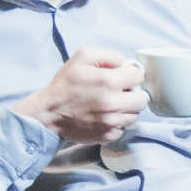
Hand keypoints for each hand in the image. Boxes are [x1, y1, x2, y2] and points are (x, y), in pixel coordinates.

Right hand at [12, 48, 147, 145]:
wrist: (48, 113)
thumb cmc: (65, 84)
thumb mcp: (82, 57)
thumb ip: (109, 55)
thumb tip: (126, 64)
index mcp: (109, 82)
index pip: (139, 76)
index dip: (131, 74)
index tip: (123, 77)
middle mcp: (113, 103)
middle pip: (142, 99)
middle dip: (133, 93)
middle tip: (119, 92)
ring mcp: (111, 122)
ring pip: (135, 115)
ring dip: (126, 109)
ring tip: (111, 104)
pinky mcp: (108, 135)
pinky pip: (124, 128)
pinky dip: (118, 123)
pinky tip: (105, 116)